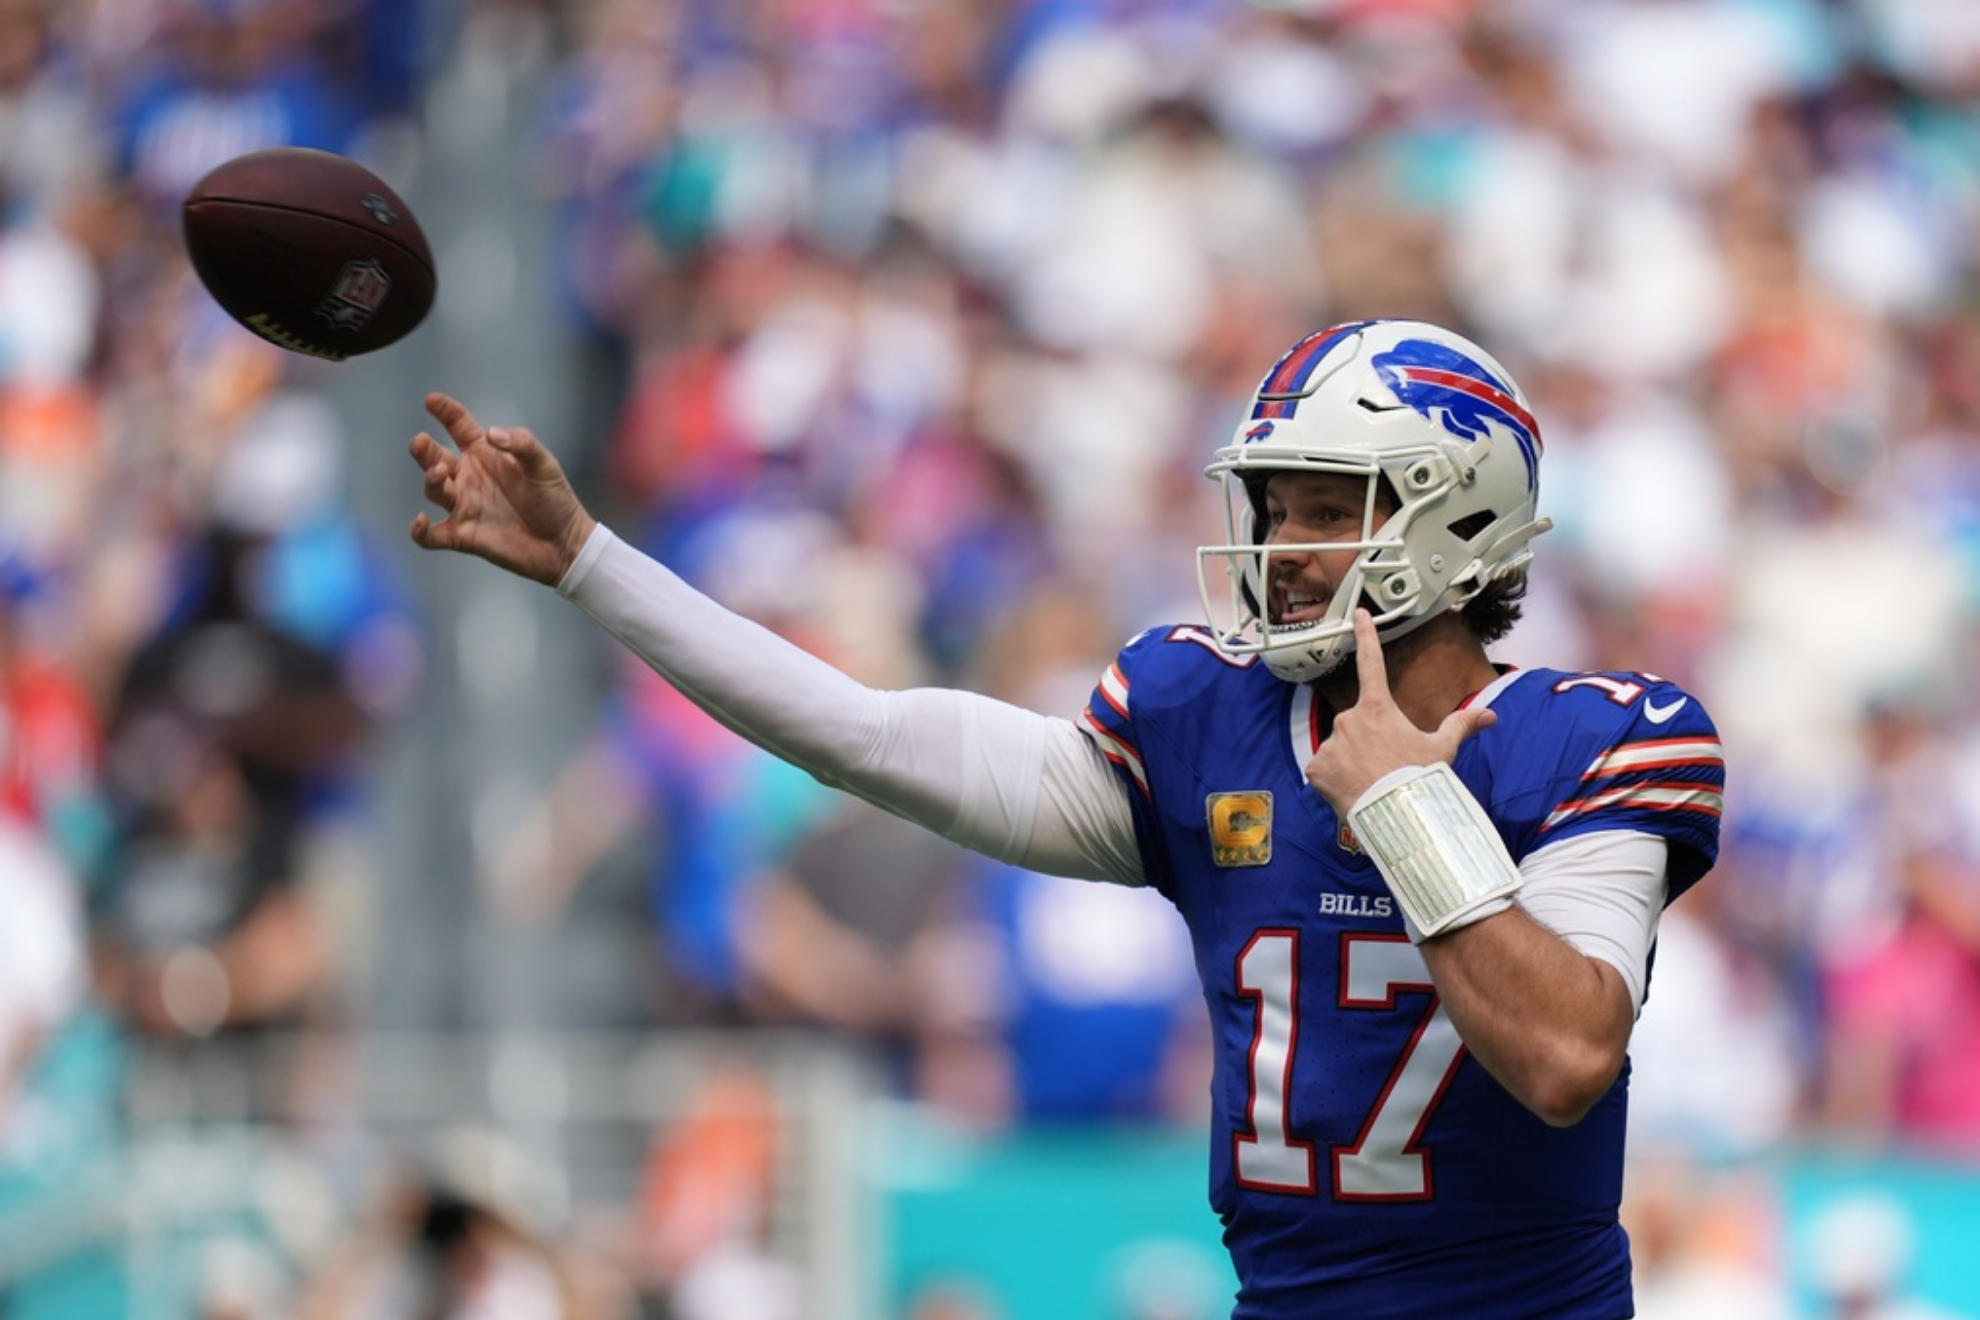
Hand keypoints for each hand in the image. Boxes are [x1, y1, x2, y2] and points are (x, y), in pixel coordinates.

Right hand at [407, 393, 597, 585]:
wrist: (564, 542)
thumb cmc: (555, 499)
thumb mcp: (544, 464)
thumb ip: (522, 443)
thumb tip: (491, 433)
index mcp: (486, 455)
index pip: (459, 427)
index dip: (445, 412)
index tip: (431, 400)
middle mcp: (469, 478)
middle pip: (435, 458)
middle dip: (424, 449)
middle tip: (422, 441)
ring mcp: (464, 507)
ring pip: (433, 490)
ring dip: (430, 480)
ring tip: (441, 473)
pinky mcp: (464, 536)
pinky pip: (432, 536)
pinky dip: (420, 531)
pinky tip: (421, 521)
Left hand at [1304, 610, 1497, 814]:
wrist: (1396, 816)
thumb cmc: (1419, 779)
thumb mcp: (1442, 749)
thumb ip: (1461, 725)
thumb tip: (1491, 715)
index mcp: (1378, 708)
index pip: (1371, 663)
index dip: (1365, 635)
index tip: (1358, 612)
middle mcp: (1348, 719)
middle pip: (1357, 726)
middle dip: (1369, 744)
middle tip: (1386, 768)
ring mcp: (1330, 743)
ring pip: (1341, 750)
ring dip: (1352, 763)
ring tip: (1372, 784)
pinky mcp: (1315, 768)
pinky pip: (1324, 771)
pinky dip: (1335, 781)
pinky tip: (1352, 793)